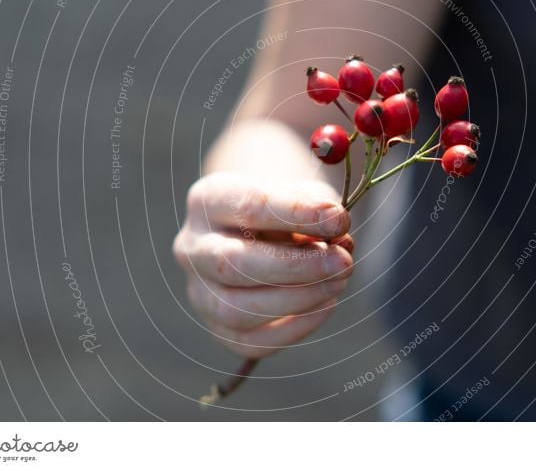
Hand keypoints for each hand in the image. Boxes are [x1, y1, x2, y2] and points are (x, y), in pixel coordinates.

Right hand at [173, 172, 353, 358]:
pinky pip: (252, 342)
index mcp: (208, 201)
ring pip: (237, 310)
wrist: (263, 230)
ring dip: (298, 300)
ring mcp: (200, 293)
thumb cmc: (286, 207)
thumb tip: (339, 239)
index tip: (339, 219)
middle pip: (232, 264)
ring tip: (338, 281)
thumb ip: (318, 210)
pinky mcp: (219, 328)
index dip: (297, 214)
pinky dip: (296, 328)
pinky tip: (326, 304)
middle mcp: (192, 248)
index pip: (248, 207)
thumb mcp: (301, 193)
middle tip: (343, 262)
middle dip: (295, 267)